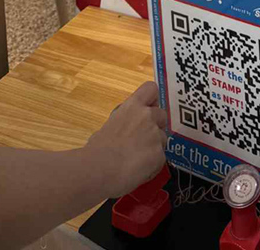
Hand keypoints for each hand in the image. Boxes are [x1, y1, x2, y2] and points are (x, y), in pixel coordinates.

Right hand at [85, 80, 166, 195]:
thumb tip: (124, 130)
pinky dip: (152, 164)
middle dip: (156, 126)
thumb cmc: (96, 150)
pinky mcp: (160, 154)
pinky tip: (139, 170)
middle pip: (162, 115)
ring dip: (154, 146)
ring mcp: (156, 135)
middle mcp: (147, 116)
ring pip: (162, 138)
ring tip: (137, 159)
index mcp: (132, 106)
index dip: (151, 99)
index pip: (150, 89)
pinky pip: (160, 158)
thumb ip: (123, 122)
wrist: (99, 171)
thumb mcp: (108, 126)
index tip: (147, 109)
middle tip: (142, 139)